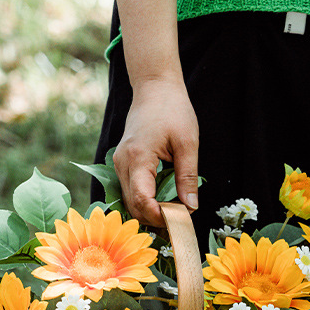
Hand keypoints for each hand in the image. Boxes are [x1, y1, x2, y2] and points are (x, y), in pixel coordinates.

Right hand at [112, 76, 198, 226]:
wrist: (154, 88)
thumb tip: (191, 207)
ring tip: (174, 212)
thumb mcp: (188, 143)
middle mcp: (122, 163)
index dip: (158, 216)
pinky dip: (145, 202)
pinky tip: (163, 202)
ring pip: (129, 201)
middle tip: (180, 220)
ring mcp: (119, 163)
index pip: (142, 200)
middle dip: (155, 218)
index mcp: (138, 157)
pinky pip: (130, 191)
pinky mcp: (122, 164)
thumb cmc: (173, 110)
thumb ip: (188, 177)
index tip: (179, 221)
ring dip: (149, 212)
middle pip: (133, 206)